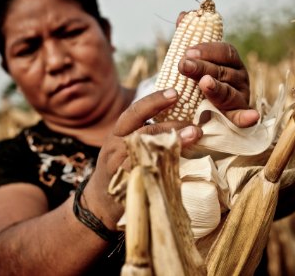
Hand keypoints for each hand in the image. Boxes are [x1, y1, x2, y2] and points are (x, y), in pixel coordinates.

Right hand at [85, 89, 202, 228]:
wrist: (99, 201)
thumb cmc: (118, 166)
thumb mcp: (124, 145)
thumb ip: (144, 132)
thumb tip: (180, 118)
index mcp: (117, 133)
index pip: (134, 112)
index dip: (155, 101)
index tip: (176, 93)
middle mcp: (115, 148)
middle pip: (142, 131)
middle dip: (170, 125)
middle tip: (194, 126)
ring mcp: (118, 169)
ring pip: (145, 153)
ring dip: (173, 145)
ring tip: (194, 138)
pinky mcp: (126, 187)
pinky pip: (146, 176)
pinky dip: (165, 168)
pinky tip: (182, 165)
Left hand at [175, 12, 258, 127]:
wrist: (201, 109)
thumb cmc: (199, 80)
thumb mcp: (193, 60)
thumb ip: (188, 38)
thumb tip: (183, 15)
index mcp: (231, 61)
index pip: (225, 51)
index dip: (208, 50)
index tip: (188, 51)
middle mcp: (239, 77)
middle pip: (223, 71)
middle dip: (202, 67)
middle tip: (183, 65)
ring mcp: (240, 96)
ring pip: (229, 92)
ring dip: (217, 88)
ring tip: (205, 83)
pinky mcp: (238, 116)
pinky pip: (242, 117)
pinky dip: (247, 117)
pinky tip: (251, 117)